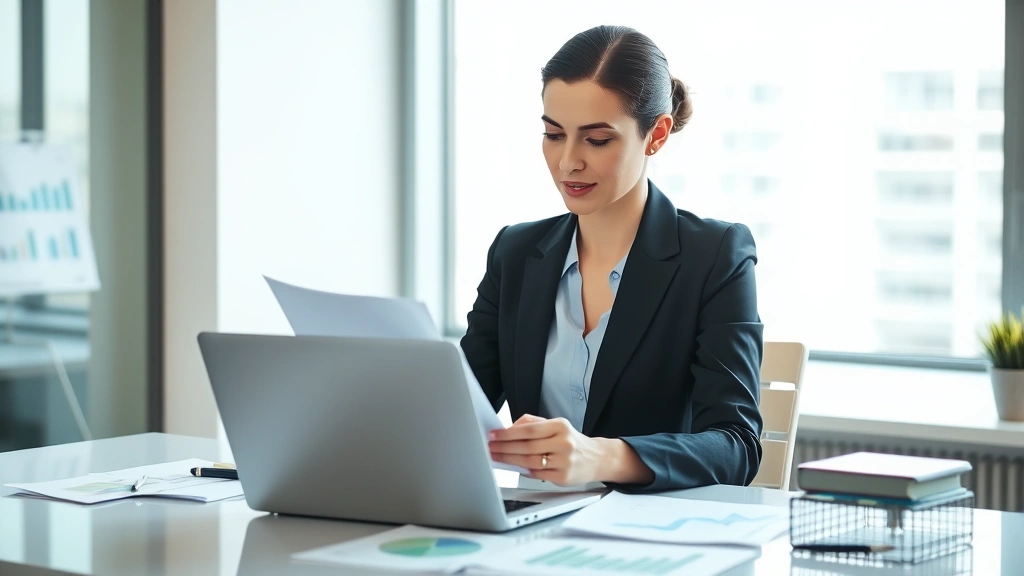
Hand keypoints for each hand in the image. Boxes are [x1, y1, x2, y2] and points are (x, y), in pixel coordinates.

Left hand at [488, 414, 607, 485]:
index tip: (493, 435)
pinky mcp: (564, 477)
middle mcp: (564, 442)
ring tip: (497, 457)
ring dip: (510, 460)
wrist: (597, 458)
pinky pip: (538, 474)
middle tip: (491, 447)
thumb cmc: (571, 441)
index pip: (528, 429)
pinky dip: (524, 471)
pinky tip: (515, 467)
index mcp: (560, 426)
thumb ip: (533, 423)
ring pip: (530, 461)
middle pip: (527, 446)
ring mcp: (564, 461)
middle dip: (504, 447)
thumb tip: (509, 428)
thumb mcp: (556, 426)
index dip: (507, 433)